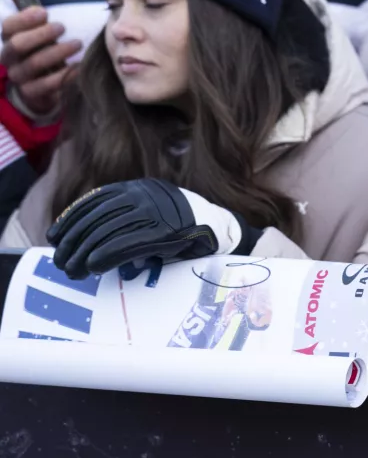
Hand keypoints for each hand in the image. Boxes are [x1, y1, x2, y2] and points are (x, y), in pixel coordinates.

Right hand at [1, 6, 81, 115]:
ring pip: (33, 63)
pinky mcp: (31, 93)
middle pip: (18, 44)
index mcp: (10, 39)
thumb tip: (42, 12)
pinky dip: (64, 75)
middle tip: (62, 27)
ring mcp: (19, 76)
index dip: (24, 18)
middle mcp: (9, 58)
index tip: (45, 13)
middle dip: (41, 34)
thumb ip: (41, 24)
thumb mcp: (42, 37)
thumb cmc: (44, 53)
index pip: (8, 26)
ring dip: (57, 52)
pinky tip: (79, 68)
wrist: (41, 89)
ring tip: (78, 44)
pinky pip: (47, 84)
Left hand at [47, 179, 261, 278]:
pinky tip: (94, 266)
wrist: (221, 231)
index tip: (55, 236)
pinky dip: (105, 256)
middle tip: (62, 262)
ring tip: (75, 270)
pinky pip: (126, 243)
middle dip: (74, 242)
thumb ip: (125, 218)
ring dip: (85, 254)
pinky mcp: (164, 232)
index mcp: (140, 188)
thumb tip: (85, 237)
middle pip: (96, 218)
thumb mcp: (152, 214)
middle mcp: (146, 196)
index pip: (95, 200)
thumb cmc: (182, 228)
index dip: (71, 218)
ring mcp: (156, 212)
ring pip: (107, 232)